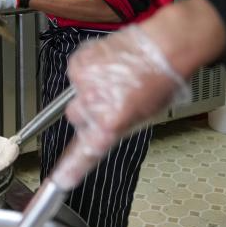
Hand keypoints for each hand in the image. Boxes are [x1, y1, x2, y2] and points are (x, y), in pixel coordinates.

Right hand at [54, 0, 225, 189]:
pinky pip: (76, 75)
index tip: (61, 180)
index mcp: (112, 122)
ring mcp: (83, 82)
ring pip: (75, 96)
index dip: (71, 168)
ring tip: (115, 79)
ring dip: (89, 91)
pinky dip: (89, 72)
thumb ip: (117, 129)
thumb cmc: (162, 81)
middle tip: (109, 102)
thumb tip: (101, 133)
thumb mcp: (144, 116)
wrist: (165, 46)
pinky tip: (109, 67)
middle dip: (88, 114)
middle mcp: (94, 104)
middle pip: (76, 119)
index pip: (85, 152)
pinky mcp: (79, 62)